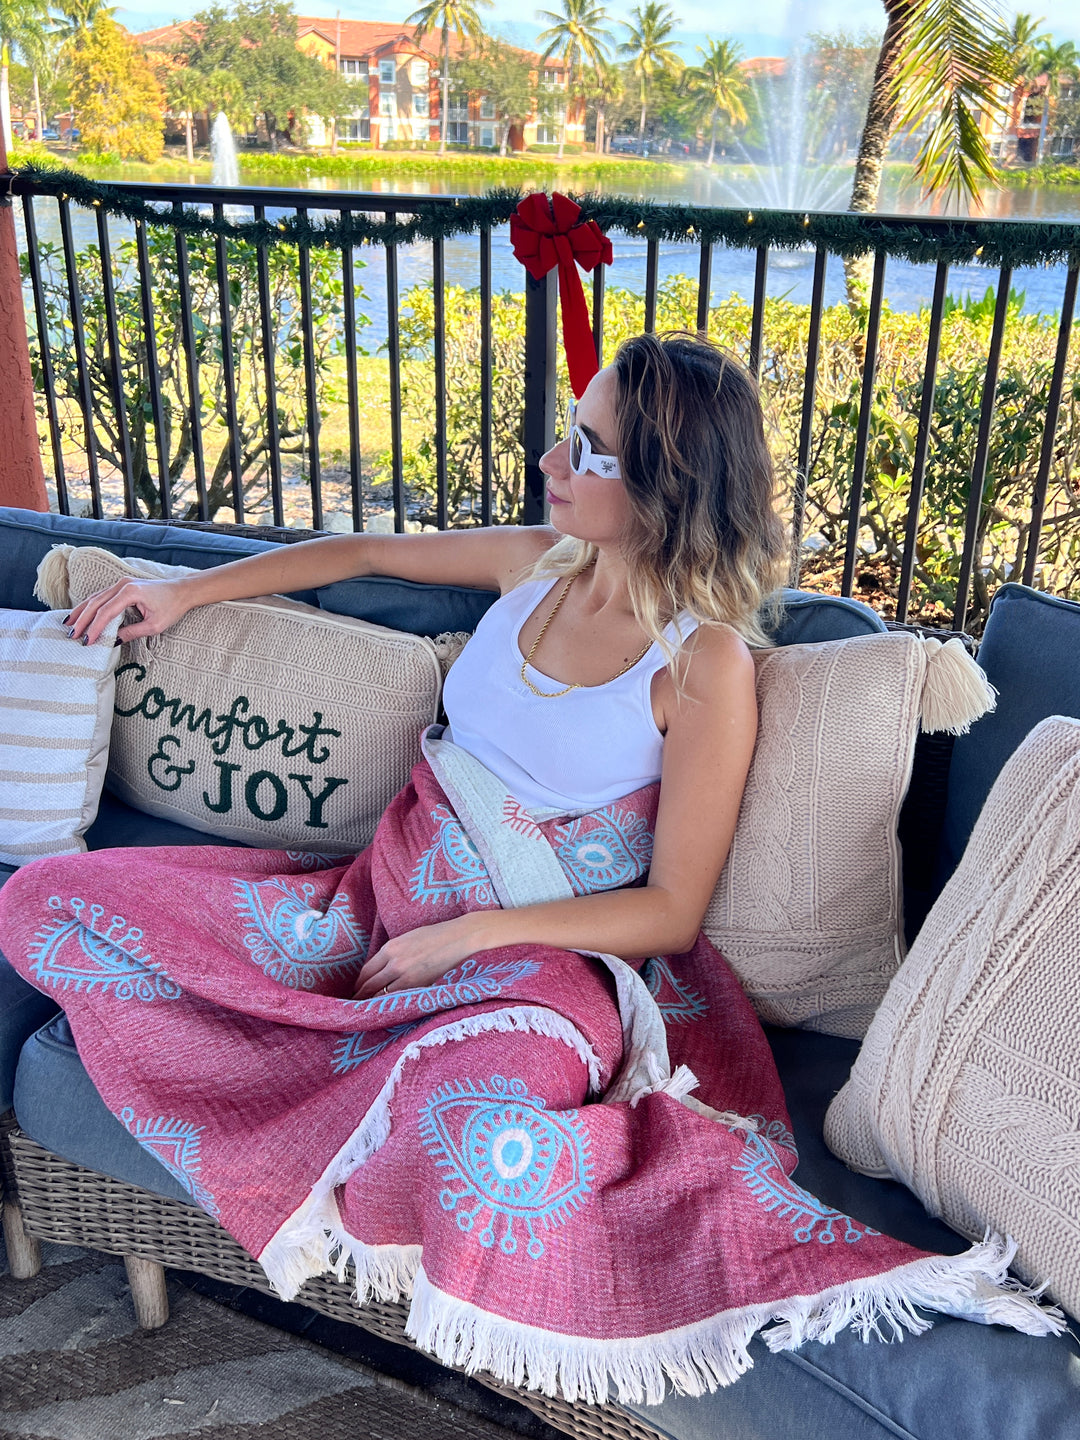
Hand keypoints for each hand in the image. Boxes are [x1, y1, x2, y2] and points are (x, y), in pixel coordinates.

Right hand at [68, 577, 199, 645]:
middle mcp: (122, 585)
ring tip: (69, 625)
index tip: (87, 641)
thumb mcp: (155, 625)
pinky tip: (82, 614)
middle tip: (72, 635)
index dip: (95, 627)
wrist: (182, 590)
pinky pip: (101, 596)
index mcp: (130, 592)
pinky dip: (90, 606)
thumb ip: (133, 632)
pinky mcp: (122, 586)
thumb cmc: (172, 607)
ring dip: (82, 612)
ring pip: (95, 598)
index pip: (106, 612)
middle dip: (82, 620)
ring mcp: (121, 584)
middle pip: (95, 603)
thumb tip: (114, 641)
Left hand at [351, 915, 487, 999]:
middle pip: (370, 985)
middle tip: (356, 1005)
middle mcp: (395, 963)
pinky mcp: (420, 986)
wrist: (460, 938)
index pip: (366, 971)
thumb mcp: (408, 938)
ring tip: (369, 1011)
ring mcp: (407, 976)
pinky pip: (400, 998)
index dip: (359, 983)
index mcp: (390, 948)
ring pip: (382, 995)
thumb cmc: (436, 935)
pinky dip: (392, 1004)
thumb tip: (380, 969)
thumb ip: (392, 952)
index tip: (356, 990)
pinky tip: (389, 1009)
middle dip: (361, 996)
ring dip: (374, 1003)